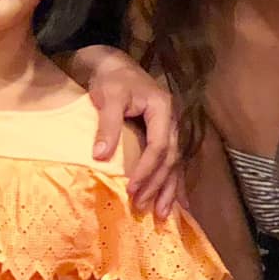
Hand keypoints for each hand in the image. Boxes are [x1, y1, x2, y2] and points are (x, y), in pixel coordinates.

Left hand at [74, 45, 182, 214]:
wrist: (114, 65)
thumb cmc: (111, 79)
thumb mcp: (108, 97)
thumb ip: (107, 126)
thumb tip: (101, 157)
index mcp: (163, 109)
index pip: (159, 146)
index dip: (146, 169)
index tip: (131, 188)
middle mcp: (172, 121)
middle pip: (170, 159)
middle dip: (158, 185)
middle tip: (142, 207)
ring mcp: (171, 128)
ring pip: (175, 163)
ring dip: (169, 189)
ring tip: (161, 214)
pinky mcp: (164, 135)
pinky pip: (172, 162)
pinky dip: (173, 183)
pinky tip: (178, 203)